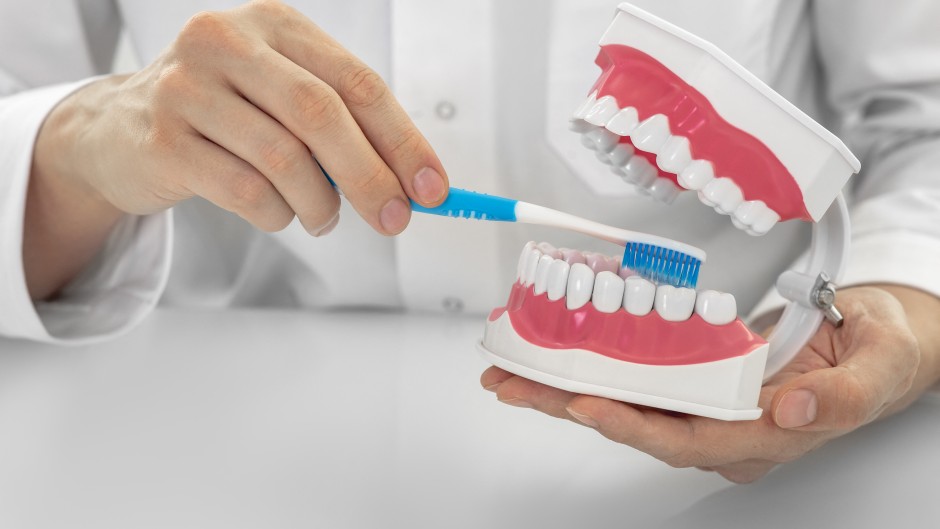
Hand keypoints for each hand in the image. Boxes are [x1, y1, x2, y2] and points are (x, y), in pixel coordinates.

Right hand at [27, 0, 447, 297]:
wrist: (120, 129)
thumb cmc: (225, 113)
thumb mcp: (283, 96)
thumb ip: (344, 126)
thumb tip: (414, 183)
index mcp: (275, 24)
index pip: (357, 82)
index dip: (403, 140)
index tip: (434, 188)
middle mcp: (227, 42)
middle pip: (321, 114)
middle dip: (370, 176)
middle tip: (395, 219)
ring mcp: (187, 88)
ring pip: (284, 159)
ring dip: (320, 204)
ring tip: (325, 216)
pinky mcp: (163, 139)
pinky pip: (245, 191)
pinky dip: (276, 215)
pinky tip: (278, 213)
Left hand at [480, 286, 939, 482]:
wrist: (877, 341)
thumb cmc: (881, 355)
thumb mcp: (878, 367)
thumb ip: (841, 397)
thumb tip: (788, 414)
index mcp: (765, 436)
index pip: (688, 441)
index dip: (633, 427)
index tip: (585, 404)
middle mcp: (727, 428)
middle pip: (638, 423)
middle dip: (570, 406)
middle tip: (511, 384)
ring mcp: (709, 405)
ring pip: (629, 402)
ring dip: (566, 388)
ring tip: (512, 372)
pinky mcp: (698, 378)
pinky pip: (639, 377)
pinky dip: (594, 365)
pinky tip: (557, 355)